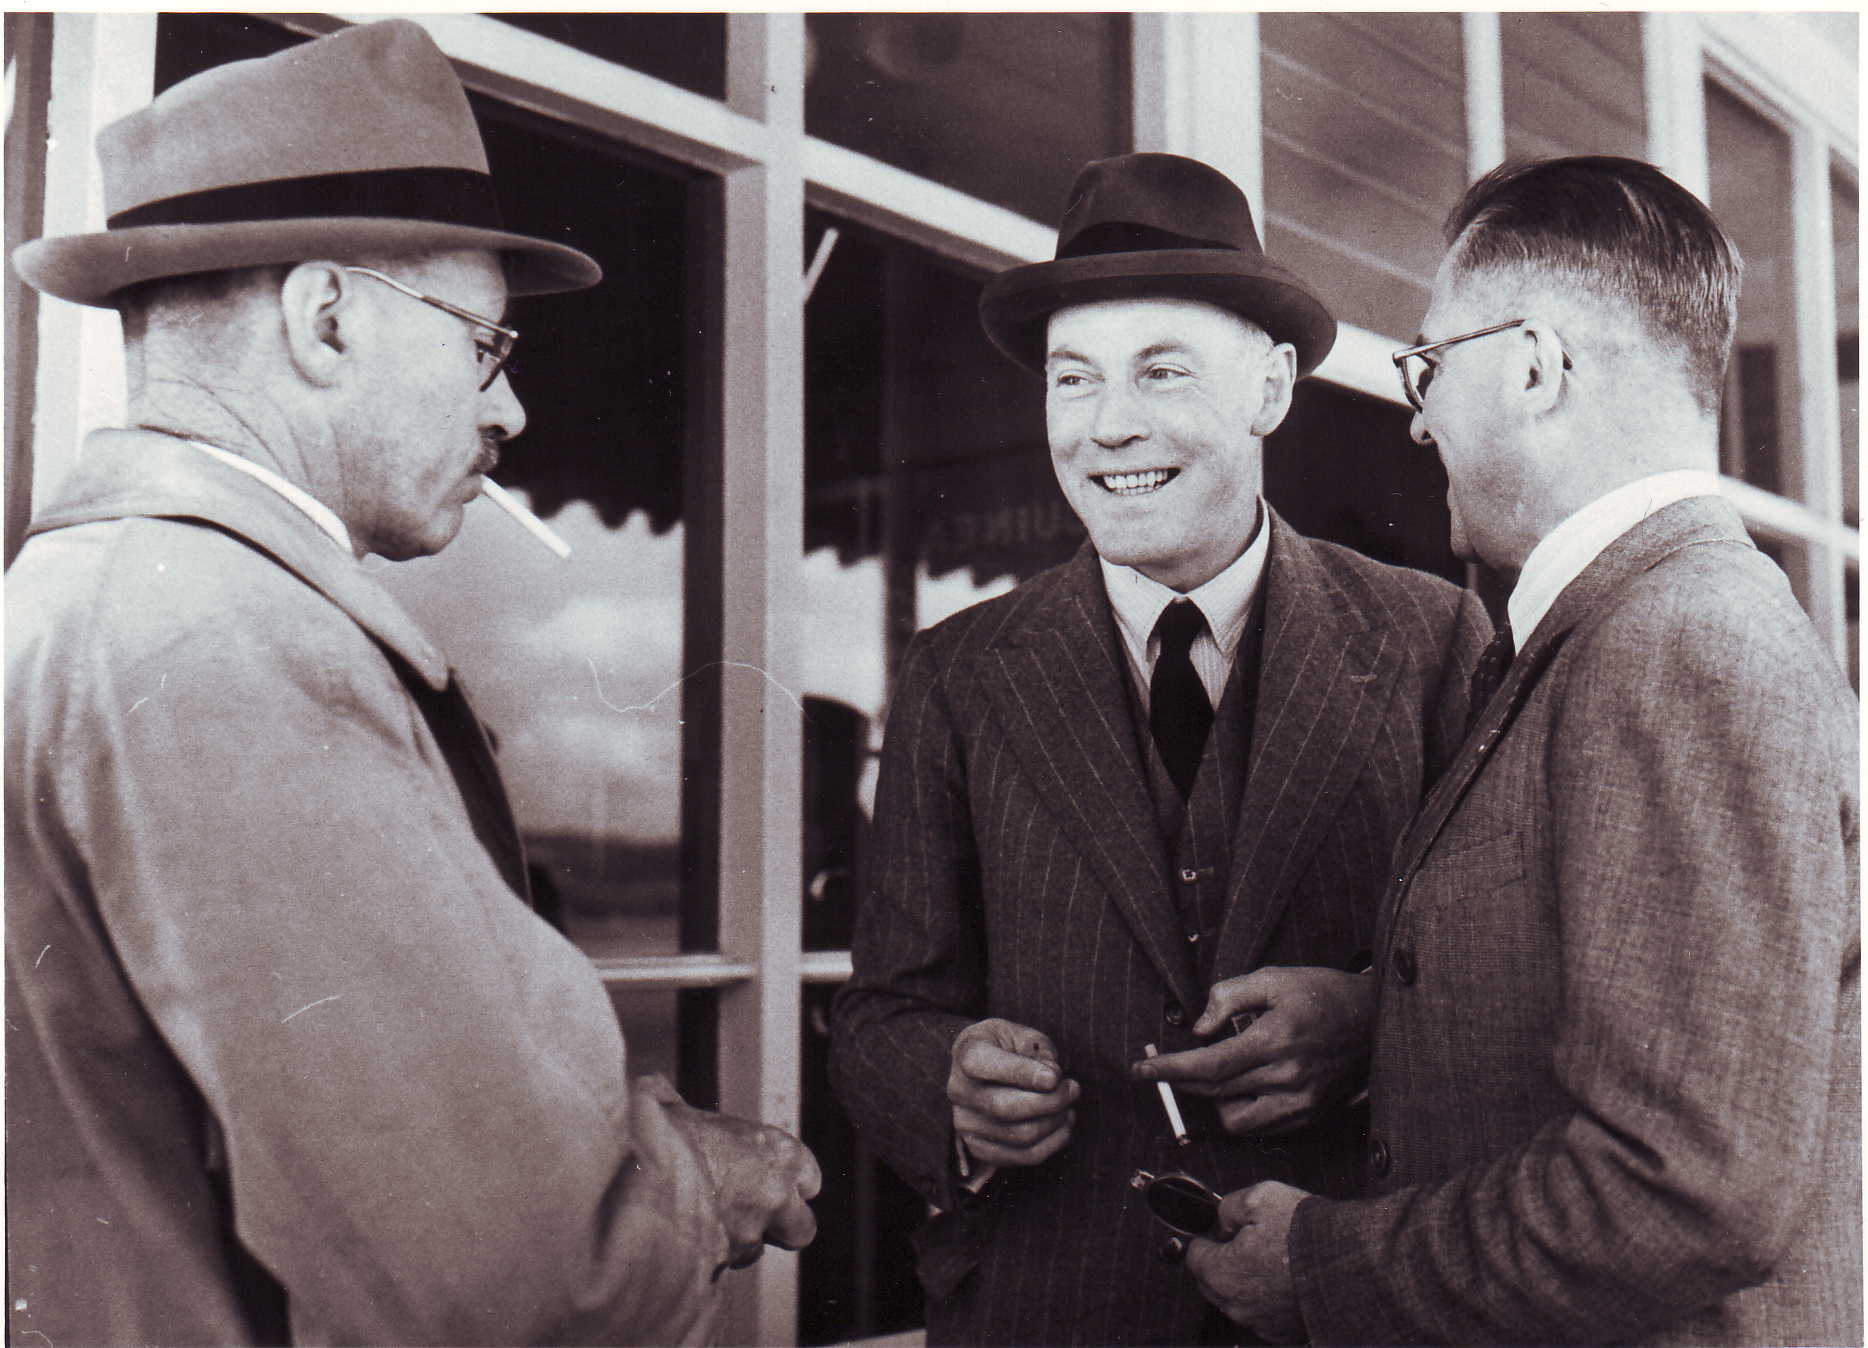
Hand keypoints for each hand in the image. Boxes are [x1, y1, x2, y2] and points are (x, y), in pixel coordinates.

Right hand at [664, 1097, 821, 1269]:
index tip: (766, 1178)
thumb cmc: (653, 1132)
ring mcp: (748, 1236)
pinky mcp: (720, 1266)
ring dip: (733, 1242)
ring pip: (753, 1252)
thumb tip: (655, 1089)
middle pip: (800, 1228)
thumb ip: (677, 1102)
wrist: (628, 1177)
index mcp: (778, 1152)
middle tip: (748, 1214)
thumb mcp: (672, 1104)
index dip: (788, 1181)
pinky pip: (718, 1270)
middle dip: (778, 1226)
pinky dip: (701, 1261)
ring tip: (694, 1224)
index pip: (809, 1177)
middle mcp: (774, 1197)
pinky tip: (673, 1242)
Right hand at [948, 1018, 1078, 1168]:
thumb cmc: (1009, 1047)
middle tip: (1073, 1089)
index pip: (983, 1066)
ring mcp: (965, 1123)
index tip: (1054, 1077)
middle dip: (1051, 1101)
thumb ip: (1040, 1053)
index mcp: (966, 1052)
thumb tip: (1053, 1082)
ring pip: (1020, 1135)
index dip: (1021, 1073)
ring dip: (1055, 1122)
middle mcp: (959, 1090)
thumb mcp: (1024, 1035)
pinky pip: (1024, 1156)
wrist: (986, 1069)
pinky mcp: (979, 1148)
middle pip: (1006, 1108)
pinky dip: (1053, 1143)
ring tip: (1068, 1106)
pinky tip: (1063, 1125)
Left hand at [1129, 966, 1372, 1134]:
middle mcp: (1287, 1077)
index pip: (1208, 1065)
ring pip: (1233, 1119)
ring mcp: (1299, 1102)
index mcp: (1275, 1040)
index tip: (1141, 1069)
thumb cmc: (1323, 994)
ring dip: (1212, 1100)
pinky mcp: (1308, 1116)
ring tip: (1215, 1073)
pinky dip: (1239, 1112)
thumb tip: (1199, 1028)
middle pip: (1214, 1092)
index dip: (1168, 1069)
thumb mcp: (1274, 978)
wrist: (1375, 1020)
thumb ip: (1230, 998)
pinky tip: (1239, 1088)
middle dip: (1180, 1082)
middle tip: (1162, 1067)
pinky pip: (1259, 1128)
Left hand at [1185, 1181, 1307, 1342]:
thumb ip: (1227, 1208)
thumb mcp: (1257, 1198)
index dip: (1208, 1237)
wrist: (1353, 1264)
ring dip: (1248, 1280)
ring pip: (1239, 1299)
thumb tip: (1222, 1219)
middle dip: (1224, 1260)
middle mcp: (1237, 1306)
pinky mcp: (1285, 1332)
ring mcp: (1262, 1323)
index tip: (1221, 1229)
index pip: (1194, 1256)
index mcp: (1222, 1274)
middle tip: (1248, 1240)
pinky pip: (1265, 1313)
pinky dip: (1270, 1297)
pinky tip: (1287, 1277)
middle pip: (1213, 1281)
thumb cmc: (1306, 1234)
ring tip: (1274, 1256)